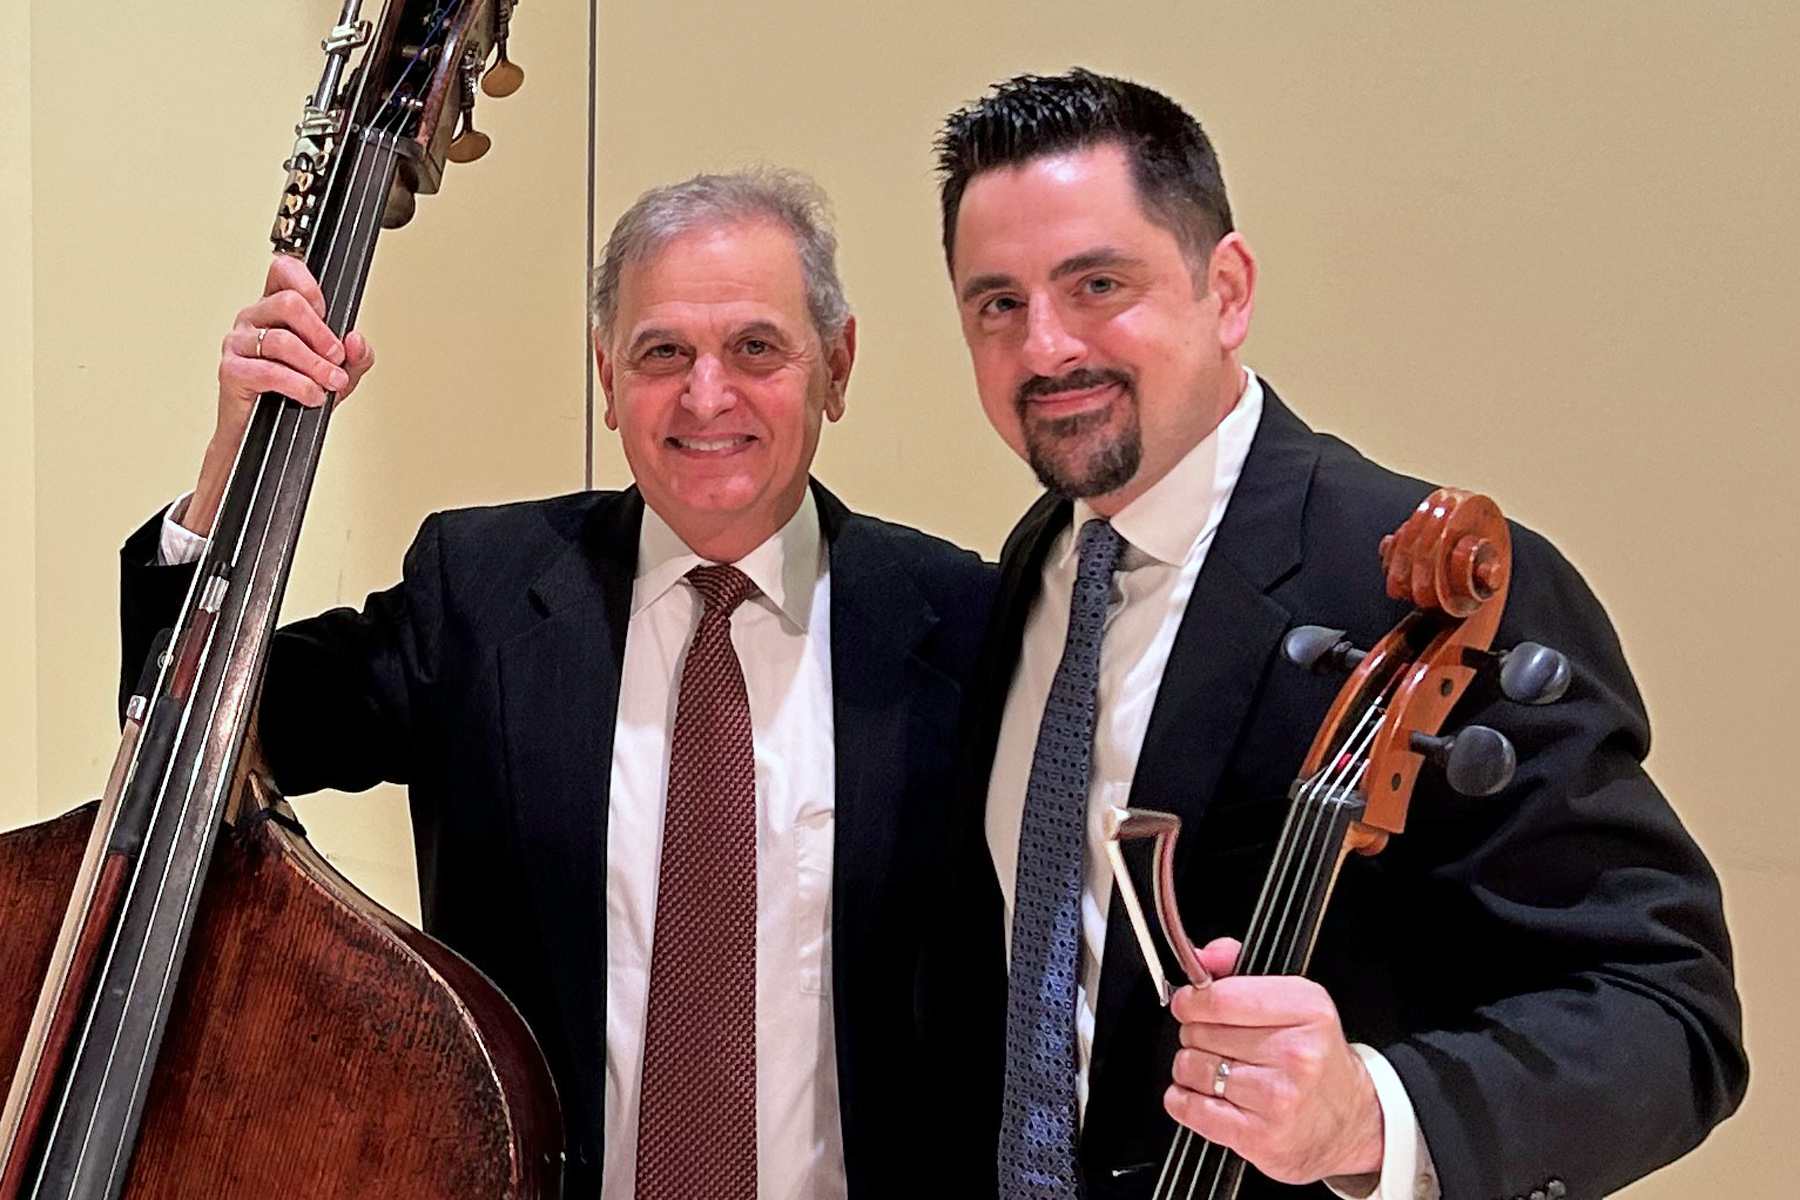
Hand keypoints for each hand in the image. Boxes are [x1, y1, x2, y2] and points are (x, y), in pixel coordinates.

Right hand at [186, 255, 375, 535]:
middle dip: (322, 333)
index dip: (309, 284)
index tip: (327, 312)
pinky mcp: (232, 370)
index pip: (283, 270)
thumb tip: (357, 340)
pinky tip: (312, 396)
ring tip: (331, 383)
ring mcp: (239, 342)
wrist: (264, 436)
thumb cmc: (294, 395)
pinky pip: (269, 371)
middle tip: (337, 357)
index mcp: (276, 307)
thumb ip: (356, 356)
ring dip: (316, 365)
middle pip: (290, 303)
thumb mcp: (336, 372)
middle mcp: (254, 318)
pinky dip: (298, 385)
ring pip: (282, 340)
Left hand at [1164, 938, 1383, 1185]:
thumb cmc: (1316, 1059)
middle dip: (1197, 1034)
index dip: (1192, 1000)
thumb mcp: (1293, 1001)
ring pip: (1191, 1067)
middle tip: (1219, 1042)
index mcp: (1306, 1010)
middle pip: (1200, 1031)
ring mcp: (1277, 1098)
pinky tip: (1206, 1096)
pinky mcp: (1259, 1136)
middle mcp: (1295, 1053)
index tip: (1189, 1005)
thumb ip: (1238, 968)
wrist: (1352, 1122)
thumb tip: (1201, 958)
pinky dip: (1185, 1100)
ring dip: (1192, 1068)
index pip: (1220, 997)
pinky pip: (1190, 1108)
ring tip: (1219, 1071)